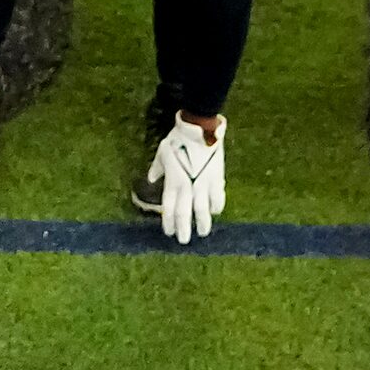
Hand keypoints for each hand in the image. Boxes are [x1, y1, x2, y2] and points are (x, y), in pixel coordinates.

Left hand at [149, 114, 226, 243]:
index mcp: (173, 182)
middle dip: (184, 228)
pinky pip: (218, 196)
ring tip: (202, 233)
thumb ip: (157, 169)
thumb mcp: (161, 154)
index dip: (168, 222)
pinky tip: (215, 212)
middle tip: (184, 240)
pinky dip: (216, 205)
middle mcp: (187, 186)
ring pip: (202, 209)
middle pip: (185, 213)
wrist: (199, 129)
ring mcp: (203, 183)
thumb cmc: (178, 140)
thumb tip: (151, 179)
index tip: (168, 232)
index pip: (169, 208)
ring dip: (202, 222)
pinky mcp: (217, 177)